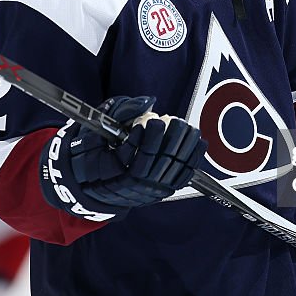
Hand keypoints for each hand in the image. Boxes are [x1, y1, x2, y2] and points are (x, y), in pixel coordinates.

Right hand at [40, 96, 205, 219]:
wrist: (99, 189)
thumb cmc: (98, 155)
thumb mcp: (98, 132)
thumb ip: (121, 115)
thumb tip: (148, 103)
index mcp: (109, 172)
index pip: (128, 156)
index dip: (141, 137)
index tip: (150, 119)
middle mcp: (130, 186)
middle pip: (152, 164)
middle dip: (166, 140)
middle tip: (173, 120)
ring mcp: (148, 191)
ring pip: (169, 170)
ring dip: (182, 147)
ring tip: (186, 127)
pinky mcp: (162, 192)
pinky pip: (182, 177)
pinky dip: (192, 159)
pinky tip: (198, 142)